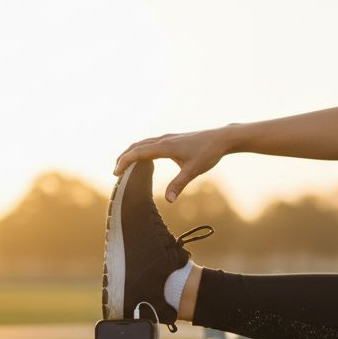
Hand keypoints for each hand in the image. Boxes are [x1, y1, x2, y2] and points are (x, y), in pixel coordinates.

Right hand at [113, 124, 238, 201]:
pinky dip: (142, 150)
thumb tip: (169, 200)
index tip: (115, 173)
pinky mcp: (173, 139)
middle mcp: (163, 140)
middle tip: (115, 172)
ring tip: (125, 165)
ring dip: (132, 153)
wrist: (221, 138)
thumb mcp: (193, 170)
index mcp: (164, 146)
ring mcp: (168, 138)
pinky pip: (151, 143)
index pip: (137, 153)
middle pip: (136, 146)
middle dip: (124, 157)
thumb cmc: (208, 153)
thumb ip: (179, 184)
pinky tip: (144, 158)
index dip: (124, 162)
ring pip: (143, 143)